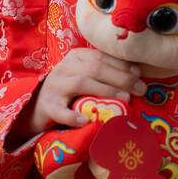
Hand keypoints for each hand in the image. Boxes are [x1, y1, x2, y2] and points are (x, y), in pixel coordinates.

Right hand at [16, 47, 147, 139]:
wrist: (37, 107)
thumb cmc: (69, 91)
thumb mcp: (86, 76)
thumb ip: (106, 73)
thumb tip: (137, 74)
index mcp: (76, 57)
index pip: (102, 57)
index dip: (123, 65)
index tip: (140, 75)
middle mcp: (65, 67)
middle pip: (96, 68)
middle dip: (121, 78)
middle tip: (140, 90)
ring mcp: (54, 86)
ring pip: (81, 83)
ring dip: (105, 91)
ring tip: (124, 100)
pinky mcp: (47, 106)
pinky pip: (60, 110)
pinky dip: (72, 116)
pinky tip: (85, 121)